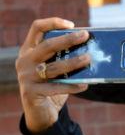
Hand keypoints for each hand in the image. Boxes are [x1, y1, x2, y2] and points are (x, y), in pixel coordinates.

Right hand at [16, 18, 90, 133]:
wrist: (40, 112)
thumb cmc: (52, 86)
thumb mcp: (55, 69)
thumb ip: (64, 58)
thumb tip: (90, 49)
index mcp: (28, 50)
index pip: (36, 28)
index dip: (53, 22)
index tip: (71, 24)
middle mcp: (24, 61)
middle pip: (47, 45)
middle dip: (68, 39)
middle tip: (85, 36)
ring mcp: (26, 77)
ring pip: (54, 67)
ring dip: (73, 62)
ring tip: (88, 59)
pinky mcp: (31, 92)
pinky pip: (56, 88)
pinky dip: (72, 86)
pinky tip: (85, 85)